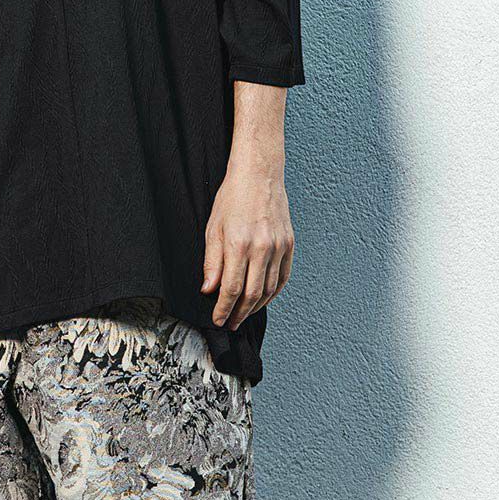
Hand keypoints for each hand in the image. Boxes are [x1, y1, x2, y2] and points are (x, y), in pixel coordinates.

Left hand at [201, 163, 294, 329]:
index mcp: (239, 244)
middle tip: (231, 324)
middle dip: (239, 314)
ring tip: (244, 314)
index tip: (218, 320)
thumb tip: (209, 290)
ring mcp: (279, 247)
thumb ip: (212, 262)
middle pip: (252, 294)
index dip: (223, 309)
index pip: (231, 289)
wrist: (259, 175)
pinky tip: (263, 299)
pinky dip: (273, 292)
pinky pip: (283, 277)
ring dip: (256, 307)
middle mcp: (262, 248)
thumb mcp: (213, 228)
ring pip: (269, 289)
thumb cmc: (232, 198)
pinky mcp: (289, 244)